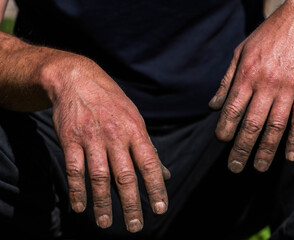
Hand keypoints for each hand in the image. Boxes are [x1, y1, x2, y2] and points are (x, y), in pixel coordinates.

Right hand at [42, 53, 169, 231]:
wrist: (77, 80)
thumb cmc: (112, 103)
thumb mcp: (135, 119)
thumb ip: (148, 148)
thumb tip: (165, 174)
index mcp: (135, 130)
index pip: (149, 163)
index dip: (155, 187)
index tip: (160, 209)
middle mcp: (115, 136)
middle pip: (125, 175)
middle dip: (131, 202)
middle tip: (136, 225)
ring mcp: (91, 138)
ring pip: (99, 176)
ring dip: (103, 203)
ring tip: (107, 223)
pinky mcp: (70, 140)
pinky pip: (74, 169)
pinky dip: (77, 190)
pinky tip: (80, 207)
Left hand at [209, 1, 293, 172]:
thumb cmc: (269, 36)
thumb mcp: (241, 52)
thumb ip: (226, 80)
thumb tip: (212, 106)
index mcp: (247, 75)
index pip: (232, 109)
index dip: (225, 128)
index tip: (221, 141)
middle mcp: (266, 85)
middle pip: (251, 124)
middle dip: (241, 148)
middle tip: (234, 167)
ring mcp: (288, 90)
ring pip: (275, 127)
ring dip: (266, 150)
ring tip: (259, 167)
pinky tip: (290, 156)